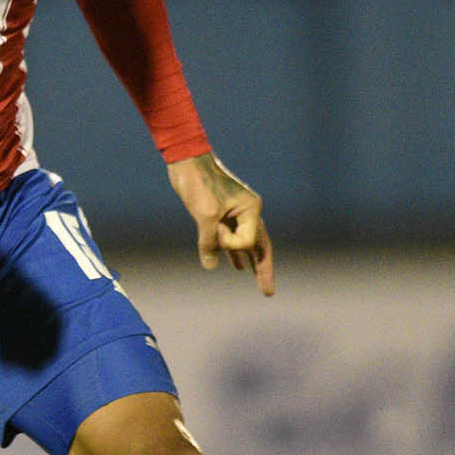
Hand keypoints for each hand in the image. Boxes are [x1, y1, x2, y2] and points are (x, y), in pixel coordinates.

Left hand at [167, 152, 273, 295]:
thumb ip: (209, 241)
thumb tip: (210, 265)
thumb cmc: (199, 184)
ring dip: (250, 262)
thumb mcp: (204, 214)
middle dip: (263, 269)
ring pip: (247, 243)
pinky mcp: (222, 213)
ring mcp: (237, 213)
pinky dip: (234, 251)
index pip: (247, 241)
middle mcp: (249, 211)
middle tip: (267, 292)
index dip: (229, 243)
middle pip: (260, 245)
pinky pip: (233, 237)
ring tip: (258, 281)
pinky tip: (236, 265)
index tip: (213, 227)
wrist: (186, 162)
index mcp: (251, 209)